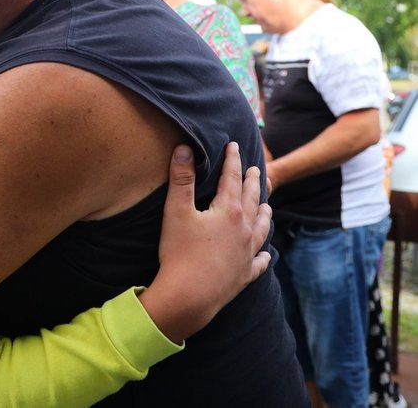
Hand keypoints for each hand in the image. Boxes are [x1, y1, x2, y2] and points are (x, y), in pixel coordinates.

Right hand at [140, 142, 270, 343]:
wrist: (189, 296)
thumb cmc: (179, 252)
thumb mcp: (176, 211)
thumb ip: (181, 178)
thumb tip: (185, 148)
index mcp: (228, 212)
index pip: (232, 179)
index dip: (232, 160)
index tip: (233, 146)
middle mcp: (243, 230)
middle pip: (251, 200)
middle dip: (252, 183)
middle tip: (257, 169)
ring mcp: (246, 254)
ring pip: (261, 229)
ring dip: (264, 214)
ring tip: (266, 205)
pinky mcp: (243, 275)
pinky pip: (259, 262)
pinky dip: (263, 255)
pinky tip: (266, 254)